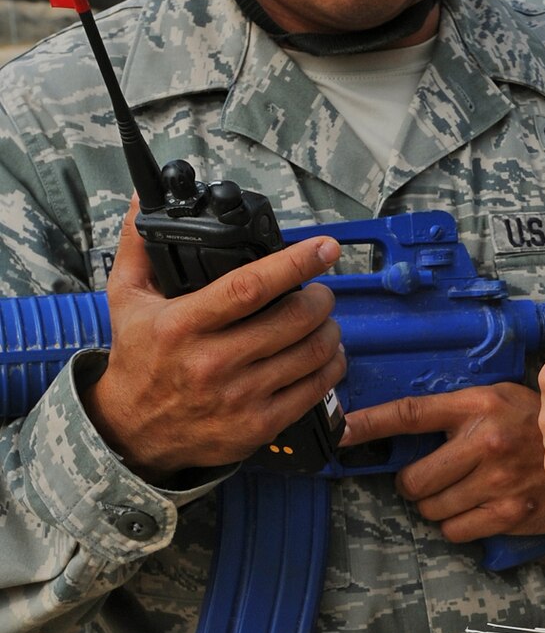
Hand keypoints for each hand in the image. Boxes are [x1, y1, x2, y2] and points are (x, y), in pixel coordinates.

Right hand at [83, 203, 342, 480]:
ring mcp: (239, 397)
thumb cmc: (138, 359)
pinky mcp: (258, 425)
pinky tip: (326, 354)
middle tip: (320, 291)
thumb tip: (143, 200)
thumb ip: (139, 248)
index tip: (324, 247)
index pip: (250, 287)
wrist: (133, 431)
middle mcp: (212, 362)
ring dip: (330, 330)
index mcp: (183, 325)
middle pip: (293, 319)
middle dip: (320, 298)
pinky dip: (330, 366)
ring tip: (323, 320)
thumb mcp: (127, 299)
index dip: (295, 263)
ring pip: (312, 353)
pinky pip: (314, 389)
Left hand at [340, 382, 544, 543]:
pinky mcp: (511, 512)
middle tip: (430, 478)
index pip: (409, 414)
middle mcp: (485, 442)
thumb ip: (452, 414)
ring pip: (432, 509)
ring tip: (459, 492)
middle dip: (414, 484)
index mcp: (476, 407)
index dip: (368, 424)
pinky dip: (457, 524)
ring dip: (436, 505)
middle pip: (413, 479)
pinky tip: (475, 508)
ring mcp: (499, 481)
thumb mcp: (494, 400)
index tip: (339, 431)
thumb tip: (397, 433)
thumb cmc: (532, 422)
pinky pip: (456, 530)